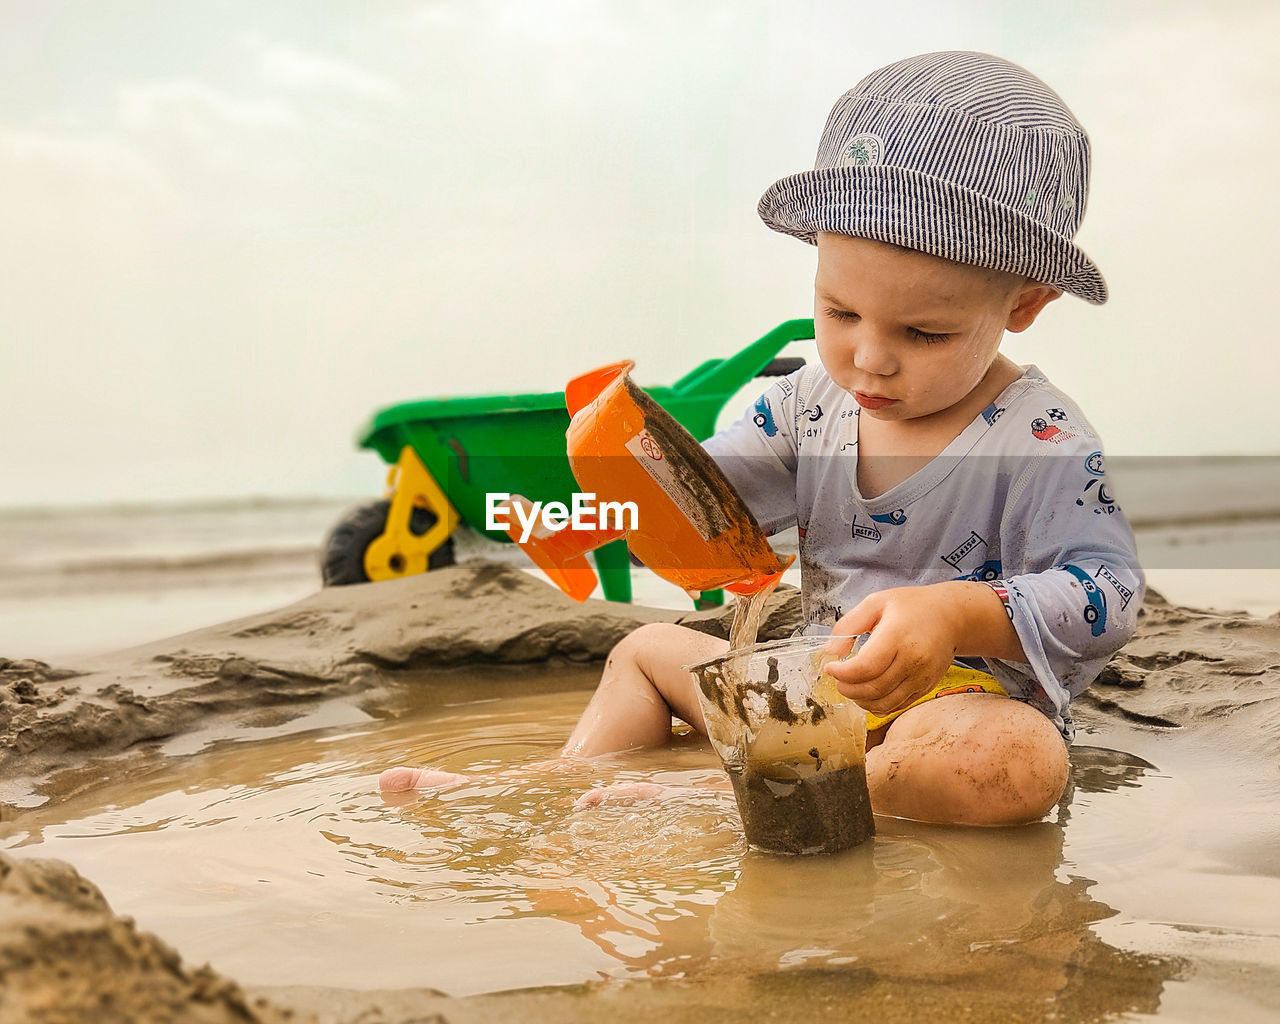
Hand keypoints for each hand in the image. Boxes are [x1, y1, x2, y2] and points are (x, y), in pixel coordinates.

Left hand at [821, 585, 965, 716]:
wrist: (951, 616)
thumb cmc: (912, 606)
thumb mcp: (876, 602)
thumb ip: (848, 624)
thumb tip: (829, 650)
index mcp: (898, 636)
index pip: (866, 667)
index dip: (842, 673)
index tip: (831, 667)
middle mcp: (913, 660)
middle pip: (873, 689)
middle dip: (847, 688)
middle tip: (838, 678)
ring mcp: (922, 677)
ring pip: (884, 703)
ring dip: (860, 700)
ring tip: (851, 685)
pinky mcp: (925, 687)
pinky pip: (896, 706)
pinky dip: (877, 704)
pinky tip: (868, 691)